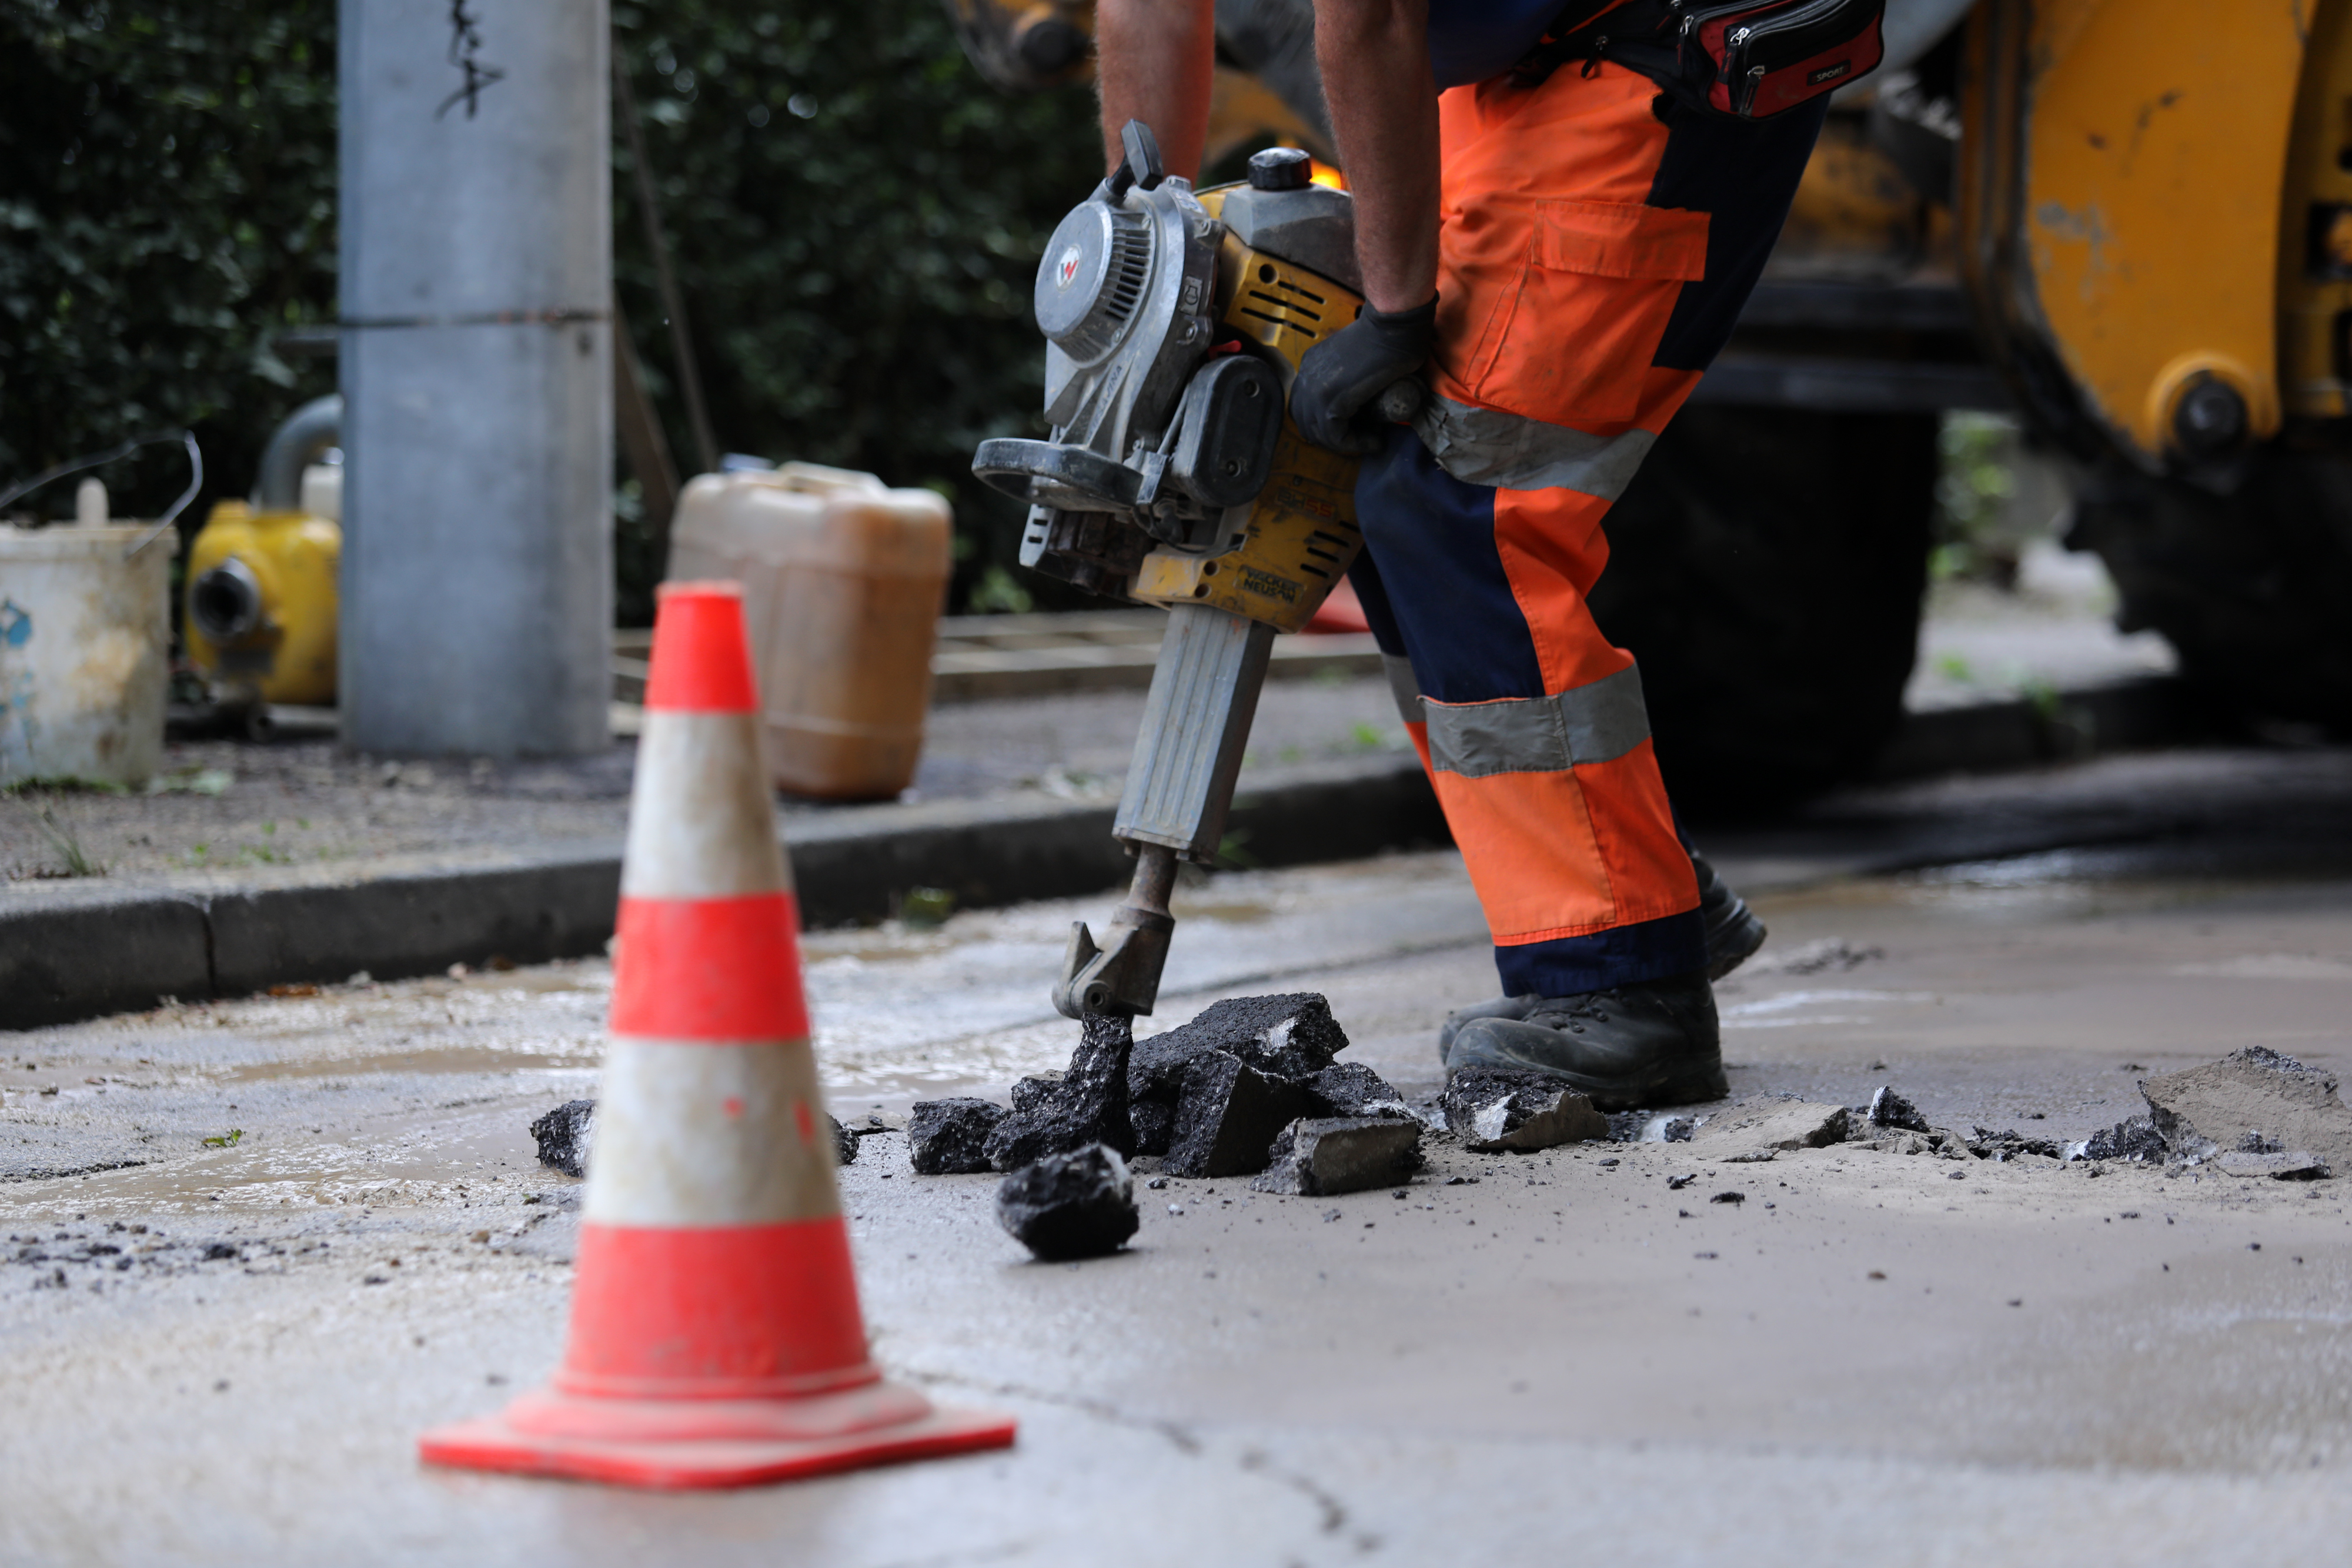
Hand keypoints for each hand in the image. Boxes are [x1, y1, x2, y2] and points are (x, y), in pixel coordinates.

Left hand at [1288, 295, 1435, 454]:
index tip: (1354, 427)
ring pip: (1321, 434)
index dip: (1325, 424)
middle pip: (1307, 423)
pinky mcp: (1333, 401)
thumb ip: (1348, 376)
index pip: (1305, 407)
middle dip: (1332, 438)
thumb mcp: (1354, 359)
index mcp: (1310, 366)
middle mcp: (1306, 378)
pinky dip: (1355, 444)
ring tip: (1371, 440)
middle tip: (1360, 438)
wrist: (1392, 324)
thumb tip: (1359, 398)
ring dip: (1346, 444)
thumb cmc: (1386, 334)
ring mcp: (1316, 390)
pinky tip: (1374, 441)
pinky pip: (1336, 436)